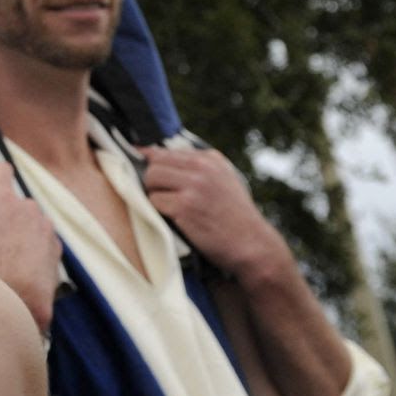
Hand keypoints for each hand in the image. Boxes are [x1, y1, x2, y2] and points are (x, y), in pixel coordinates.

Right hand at [0, 162, 62, 332]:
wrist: (20, 301)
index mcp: (4, 199)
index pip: (1, 170)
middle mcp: (29, 209)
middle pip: (14, 200)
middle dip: (2, 211)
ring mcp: (45, 229)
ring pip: (29, 222)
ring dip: (18, 230)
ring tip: (1, 253)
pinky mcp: (55, 251)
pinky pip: (42, 242)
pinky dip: (32, 249)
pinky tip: (17, 266)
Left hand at [139, 145, 286, 278]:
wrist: (253, 244)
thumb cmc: (233, 216)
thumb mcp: (222, 180)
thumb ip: (195, 167)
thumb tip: (151, 154)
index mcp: (210, 159)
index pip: (164, 151)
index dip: (150, 163)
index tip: (142, 171)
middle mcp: (202, 168)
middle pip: (154, 164)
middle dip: (153, 181)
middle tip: (163, 197)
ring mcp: (194, 186)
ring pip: (151, 179)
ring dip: (154, 195)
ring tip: (170, 207)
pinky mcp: (185, 206)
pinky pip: (154, 201)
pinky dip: (159, 212)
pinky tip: (175, 219)